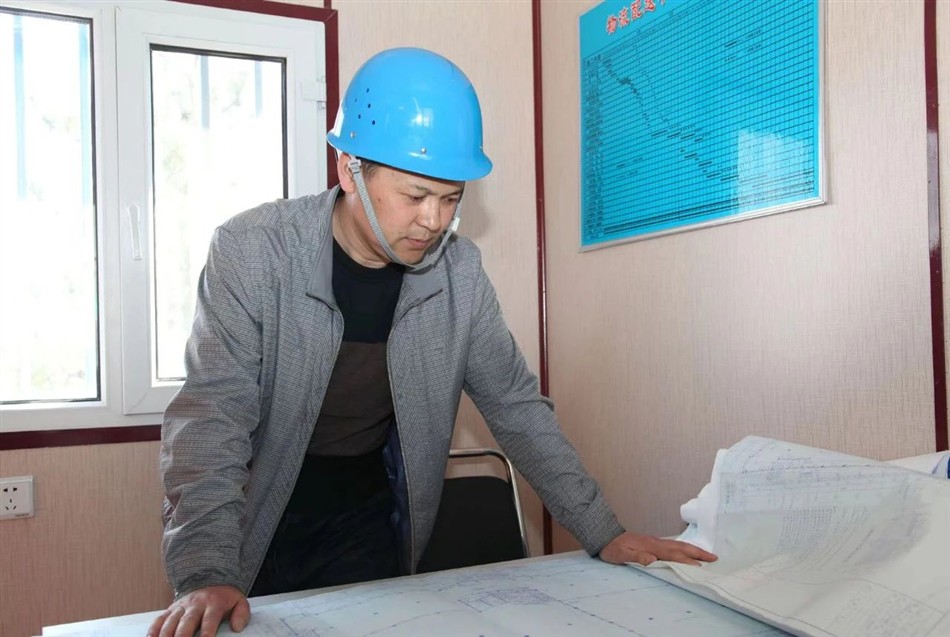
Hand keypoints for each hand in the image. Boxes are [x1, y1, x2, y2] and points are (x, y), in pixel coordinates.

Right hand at [147, 585, 249, 636]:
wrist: (210, 580)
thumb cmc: (224, 597)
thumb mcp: (239, 601)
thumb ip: (242, 613)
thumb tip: (238, 627)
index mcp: (214, 603)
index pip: (210, 620)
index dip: (207, 632)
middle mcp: (195, 605)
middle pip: (187, 622)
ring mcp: (182, 607)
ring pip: (171, 622)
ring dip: (166, 635)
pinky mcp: (171, 609)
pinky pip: (160, 619)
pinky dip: (153, 630)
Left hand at [599, 531, 716, 566]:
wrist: (605, 536)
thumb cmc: (613, 548)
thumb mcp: (620, 555)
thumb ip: (635, 557)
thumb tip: (651, 559)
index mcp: (651, 546)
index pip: (673, 554)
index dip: (686, 560)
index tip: (700, 566)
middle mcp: (656, 543)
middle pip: (681, 547)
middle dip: (698, 552)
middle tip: (714, 557)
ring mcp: (656, 542)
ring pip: (679, 545)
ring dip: (694, 550)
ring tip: (707, 555)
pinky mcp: (654, 543)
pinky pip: (674, 546)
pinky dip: (685, 549)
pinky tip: (688, 552)